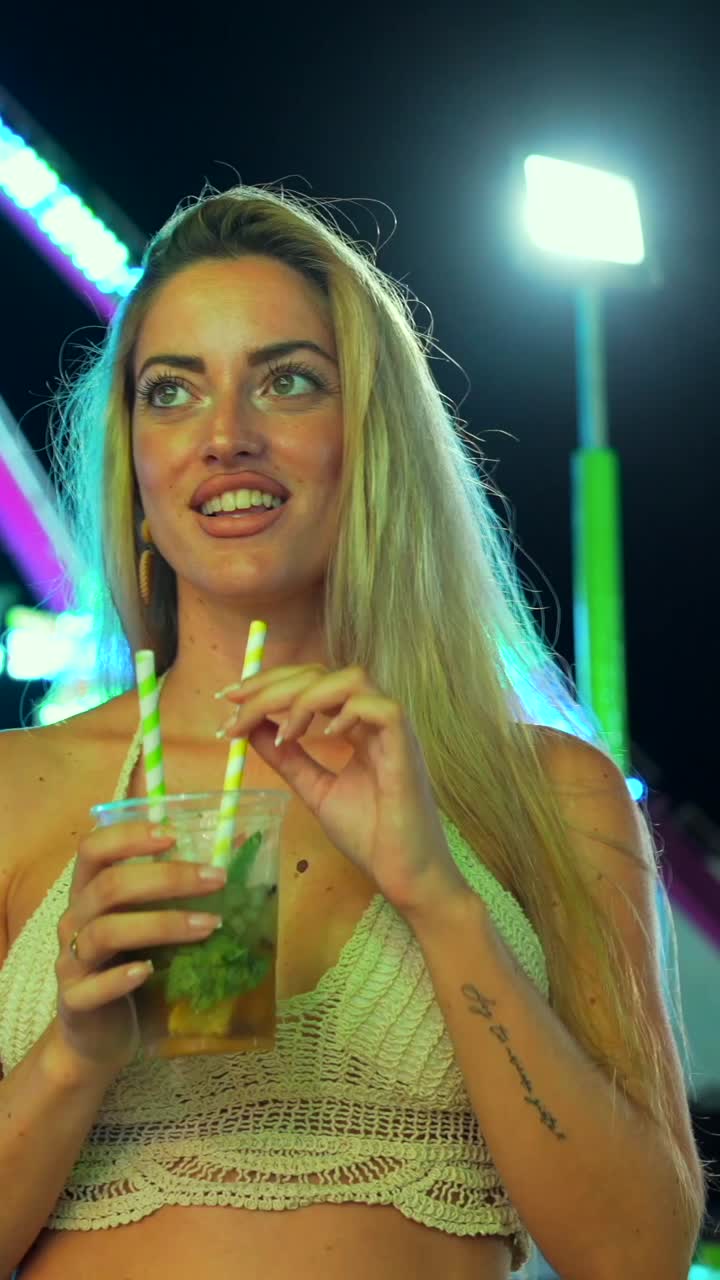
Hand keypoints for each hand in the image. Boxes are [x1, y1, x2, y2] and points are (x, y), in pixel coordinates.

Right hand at [55, 823, 227, 1074]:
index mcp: (89, 891)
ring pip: (105, 932)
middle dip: (167, 878)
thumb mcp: (150, 924)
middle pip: (110, 886)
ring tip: (209, 925)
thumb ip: (176, 892)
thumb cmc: (130, 964)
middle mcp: (75, 920)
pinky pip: (92, 988)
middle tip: (217, 879)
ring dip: (161, 924)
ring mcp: (71, 962)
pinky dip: (121, 977)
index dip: (128, 836)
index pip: (93, 848)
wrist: (99, 1032)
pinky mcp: (75, 1002)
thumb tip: (236, 851)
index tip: (172, 835)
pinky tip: (149, 971)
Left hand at [219, 664, 467, 916]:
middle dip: (273, 685)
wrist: (405, 876)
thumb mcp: (315, 790)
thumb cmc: (370, 836)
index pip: (311, 683)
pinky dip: (348, 712)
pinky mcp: (407, 748)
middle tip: (236, 707)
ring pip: (352, 679)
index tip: (229, 699)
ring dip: (307, 697)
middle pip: (323, 673)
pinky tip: (324, 734)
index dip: (269, 683)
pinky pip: (382, 709)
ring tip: (284, 732)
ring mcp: (393, 731)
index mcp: (356, 726)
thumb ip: (287, 758)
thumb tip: (249, 728)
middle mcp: (374, 720)